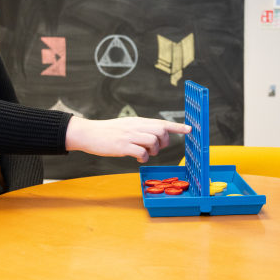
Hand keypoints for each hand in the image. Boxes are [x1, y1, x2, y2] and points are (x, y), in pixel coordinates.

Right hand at [65, 116, 190, 162]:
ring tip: (145, 153)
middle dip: (163, 142)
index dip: (177, 127)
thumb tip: (156, 136)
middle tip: (156, 148)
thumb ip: (141, 129)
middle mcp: (136, 126)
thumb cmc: (109, 132)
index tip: (190, 129)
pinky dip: (143, 158)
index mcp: (138, 121)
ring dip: (153, 151)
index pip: (162, 122)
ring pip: (153, 141)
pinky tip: (137, 158)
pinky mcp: (123, 146)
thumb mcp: (127, 125)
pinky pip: (141, 152)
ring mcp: (129, 136)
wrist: (89, 133)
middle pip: (160, 132)